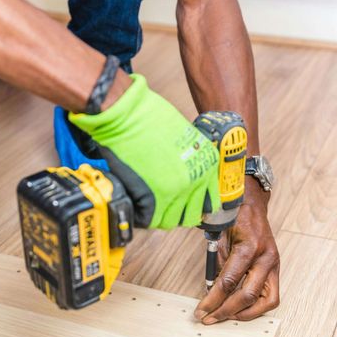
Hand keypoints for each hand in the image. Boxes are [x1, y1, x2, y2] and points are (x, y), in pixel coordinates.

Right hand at [69, 74, 220, 229]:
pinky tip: (136, 203)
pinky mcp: (154, 198)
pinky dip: (141, 215)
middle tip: (164, 206)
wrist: (127, 115)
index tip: (185, 204)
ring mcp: (176, 192)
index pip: (209, 200)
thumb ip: (190, 159)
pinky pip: (148, 219)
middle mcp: (196, 180)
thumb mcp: (185, 136)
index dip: (195, 204)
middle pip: (191, 215)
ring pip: (170, 221)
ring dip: (159, 215)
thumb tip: (184, 175)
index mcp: (207, 165)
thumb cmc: (150, 118)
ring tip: (148, 204)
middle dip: (177, 212)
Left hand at [194, 180, 279, 323]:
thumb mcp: (219, 238)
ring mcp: (274, 264)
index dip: (213, 300)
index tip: (201, 310)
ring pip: (266, 301)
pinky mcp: (276, 269)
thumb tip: (211, 292)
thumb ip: (217, 266)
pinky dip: (256, 306)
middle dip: (226, 311)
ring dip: (245, 313)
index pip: (229, 282)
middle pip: (247, 295)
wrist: (252, 203)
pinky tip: (240, 309)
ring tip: (226, 316)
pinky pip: (270, 296)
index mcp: (249, 247)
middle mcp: (265, 257)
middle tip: (209, 318)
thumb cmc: (234, 217)